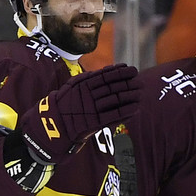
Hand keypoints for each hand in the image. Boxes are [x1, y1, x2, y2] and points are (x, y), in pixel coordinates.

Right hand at [19, 63, 139, 163]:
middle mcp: (88, 95)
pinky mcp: (94, 122)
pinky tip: (136, 108)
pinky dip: (126, 111)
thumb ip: (90, 77)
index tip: (132, 69)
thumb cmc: (66, 104)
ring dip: (130, 96)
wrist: (54, 125)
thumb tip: (110, 69)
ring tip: (141, 93)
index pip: (106, 75)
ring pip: (115, 100)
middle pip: (113, 86)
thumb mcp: (73, 85)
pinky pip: (113, 116)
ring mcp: (91, 109)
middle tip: (140, 80)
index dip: (120, 72)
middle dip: (129, 83)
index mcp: (83, 84)